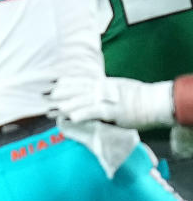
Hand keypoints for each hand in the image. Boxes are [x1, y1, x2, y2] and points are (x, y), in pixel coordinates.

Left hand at [46, 75, 173, 128]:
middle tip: (44, 98)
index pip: (79, 82)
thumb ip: (105, 91)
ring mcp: (106, 99)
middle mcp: (101, 89)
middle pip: (76, 90)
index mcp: (102, 84)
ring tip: (54, 109)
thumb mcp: (119, 88)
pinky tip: (72, 117)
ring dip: (67, 105)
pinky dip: (82, 113)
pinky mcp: (112, 110)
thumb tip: (94, 93)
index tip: (51, 86)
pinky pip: (94, 112)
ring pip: (82, 101)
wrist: (156, 101)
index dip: (64, 84)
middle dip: (60, 95)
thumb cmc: (140, 97)